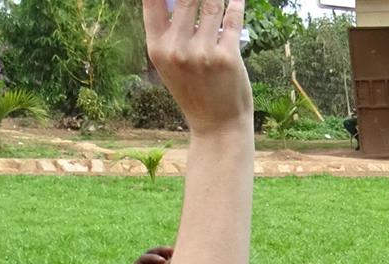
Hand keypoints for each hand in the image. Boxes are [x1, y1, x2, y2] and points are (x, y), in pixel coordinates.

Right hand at [143, 0, 251, 137]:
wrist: (217, 126)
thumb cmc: (194, 90)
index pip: (152, 0)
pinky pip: (232, 19)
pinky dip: (236, 4)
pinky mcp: (228, 57)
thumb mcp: (170, 64)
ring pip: (211, 4)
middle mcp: (177, 49)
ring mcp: (203, 53)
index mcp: (157, 47)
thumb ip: (170, 30)